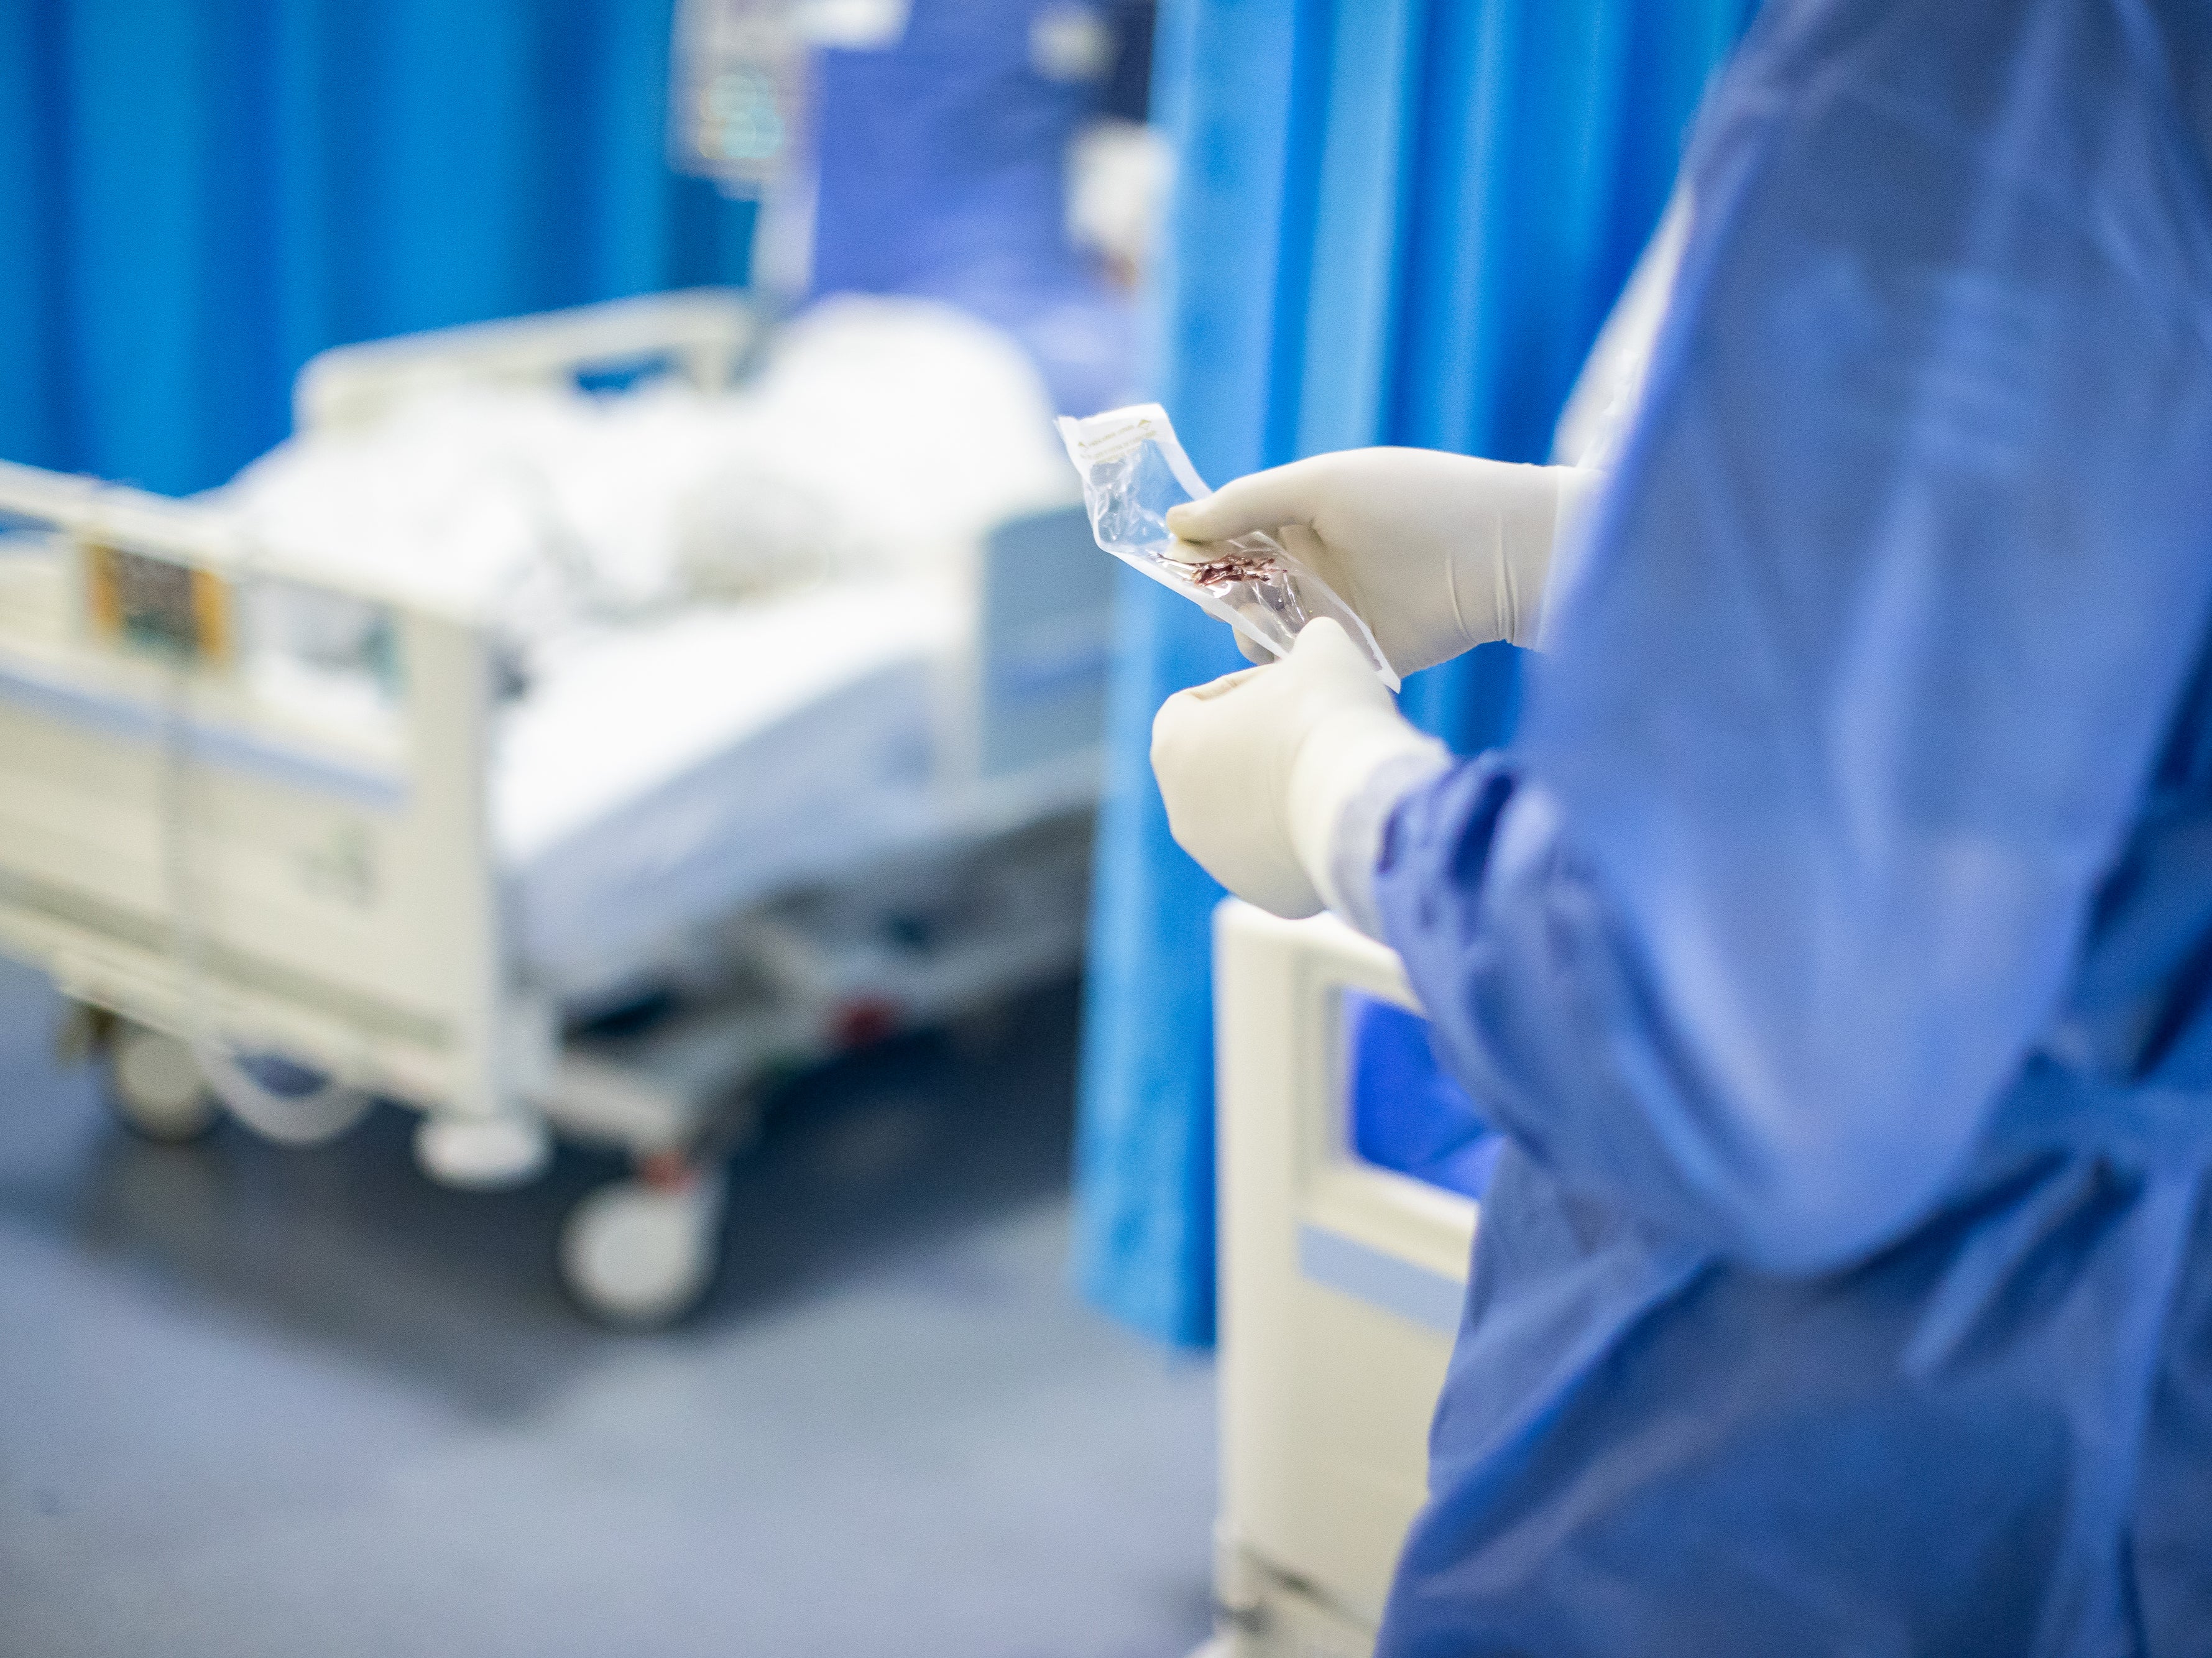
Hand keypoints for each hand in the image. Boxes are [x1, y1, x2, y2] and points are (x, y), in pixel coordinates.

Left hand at [1151, 618, 1444, 919]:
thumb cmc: (1329, 716)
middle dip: (1261, 745)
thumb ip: (1308, 642)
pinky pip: (1282, 858)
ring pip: (1249, 816)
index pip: (1190, 706)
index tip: (1284, 685)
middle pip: (1219, 765)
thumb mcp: (1323, 650)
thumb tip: (1317, 645)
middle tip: (1313, 726)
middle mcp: (1183, 812)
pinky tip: (1343, 813)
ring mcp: (1222, 860)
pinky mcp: (1266, 896)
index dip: (1238, 688)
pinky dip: (1306, 837)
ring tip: (1333, 771)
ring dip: (1283, 793)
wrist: (1364, 804)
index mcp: (1173, 746)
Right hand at [1163, 448, 1600, 675]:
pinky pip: (1295, 668)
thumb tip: (1175, 521)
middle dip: (1219, 586)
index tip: (1183, 551)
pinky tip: (1287, 652)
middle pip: (1232, 584)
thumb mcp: (1323, 484)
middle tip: (1234, 585)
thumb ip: (1248, 502)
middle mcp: (1309, 565)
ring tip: (1272, 616)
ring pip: (1255, 630)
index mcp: (1300, 516)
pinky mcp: (1352, 655)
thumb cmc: (1415, 501)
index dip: (1199, 542)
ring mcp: (1329, 613)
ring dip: (1247, 626)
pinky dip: (1279, 666)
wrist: (1499, 556)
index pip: (1228, 531)